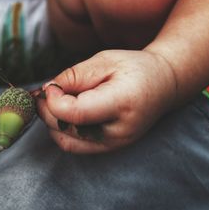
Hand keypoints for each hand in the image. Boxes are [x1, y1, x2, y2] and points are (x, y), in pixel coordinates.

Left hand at [37, 49, 176, 152]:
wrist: (163, 86)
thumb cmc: (134, 68)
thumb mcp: (105, 60)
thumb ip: (74, 76)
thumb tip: (47, 90)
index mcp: (123, 103)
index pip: (76, 113)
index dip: (54, 101)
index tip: (50, 86)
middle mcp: (119, 131)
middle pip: (67, 129)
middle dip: (47, 110)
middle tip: (45, 92)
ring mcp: (114, 144)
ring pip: (65, 141)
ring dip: (51, 121)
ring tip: (55, 101)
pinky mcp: (108, 148)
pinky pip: (73, 145)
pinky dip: (61, 130)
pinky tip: (63, 113)